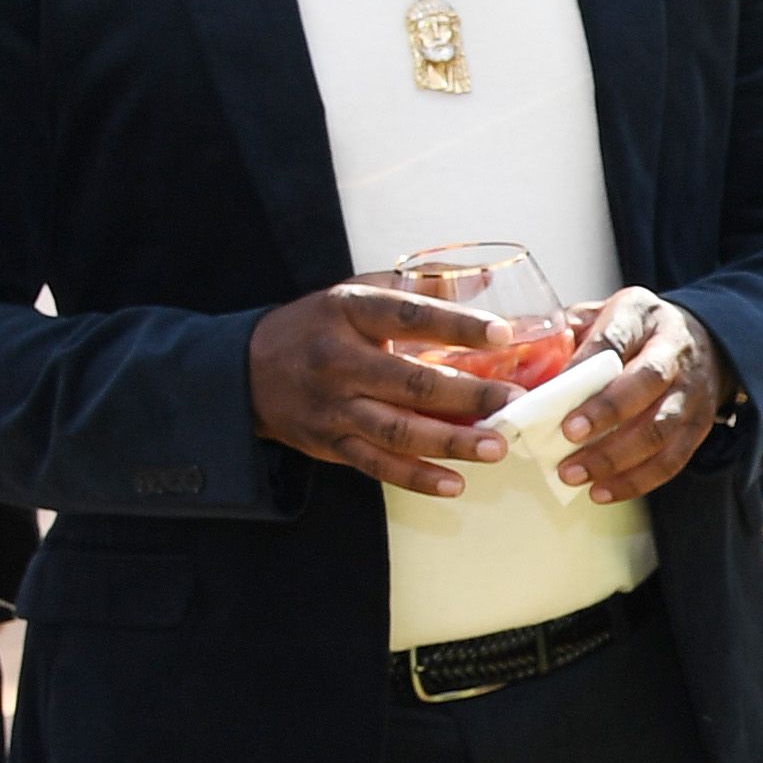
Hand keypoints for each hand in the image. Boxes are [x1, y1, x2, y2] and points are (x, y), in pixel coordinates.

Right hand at [248, 281, 517, 496]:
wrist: (248, 370)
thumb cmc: (318, 326)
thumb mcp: (356, 292)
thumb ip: (418, 285)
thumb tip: (482, 280)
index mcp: (349, 313)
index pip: (408, 316)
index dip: (457, 325)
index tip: (503, 334)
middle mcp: (339, 360)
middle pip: (410, 382)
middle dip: (468, 395)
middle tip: (515, 402)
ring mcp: (333, 407)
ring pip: (397, 431)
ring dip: (451, 442)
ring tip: (496, 447)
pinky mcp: (330, 444)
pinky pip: (377, 466)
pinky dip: (417, 478)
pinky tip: (455, 483)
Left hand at [550, 291, 731, 505]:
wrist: (704, 343)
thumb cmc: (637, 332)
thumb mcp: (602, 313)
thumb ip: (564, 331)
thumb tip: (509, 349)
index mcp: (642, 316)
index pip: (616, 338)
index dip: (586, 365)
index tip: (553, 390)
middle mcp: (673, 351)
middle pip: (646, 383)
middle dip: (606, 413)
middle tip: (567, 436)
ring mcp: (691, 392)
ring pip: (660, 429)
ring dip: (616, 458)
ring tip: (575, 474)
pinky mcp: (699, 427)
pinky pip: (671, 460)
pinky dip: (636, 481)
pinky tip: (602, 491)